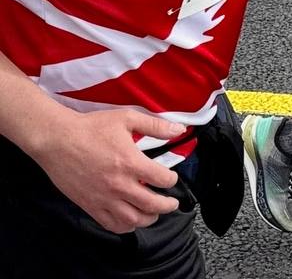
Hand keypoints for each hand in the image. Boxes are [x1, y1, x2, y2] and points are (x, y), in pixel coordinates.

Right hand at [36, 108, 183, 232]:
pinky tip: (131, 221)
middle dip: (167, 206)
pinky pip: (111, 225)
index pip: (161, 179)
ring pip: (133, 220)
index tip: (171, 178)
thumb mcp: (127, 118)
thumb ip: (155, 126)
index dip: (171, 180)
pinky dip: (125, 226)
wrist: (59, 140)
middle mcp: (120, 185)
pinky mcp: (90, 206)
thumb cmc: (92, 127)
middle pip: (151, 204)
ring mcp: (104, 199)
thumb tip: (179, 129)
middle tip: (172, 204)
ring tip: (154, 213)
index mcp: (131, 163)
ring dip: (148, 219)